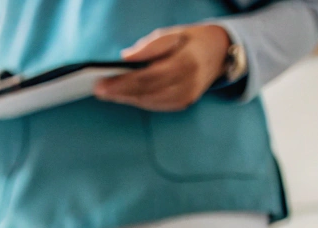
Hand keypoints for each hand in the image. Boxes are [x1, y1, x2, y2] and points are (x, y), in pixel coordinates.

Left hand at [94, 24, 231, 111]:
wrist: (218, 53)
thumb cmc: (192, 40)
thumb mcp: (173, 33)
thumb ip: (149, 46)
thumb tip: (125, 58)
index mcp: (186, 63)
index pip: (148, 77)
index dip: (123, 83)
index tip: (102, 83)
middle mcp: (188, 84)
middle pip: (146, 92)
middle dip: (119, 92)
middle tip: (98, 90)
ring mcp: (186, 97)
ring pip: (148, 101)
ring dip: (125, 97)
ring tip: (106, 92)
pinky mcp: (183, 104)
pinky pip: (155, 104)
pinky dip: (137, 100)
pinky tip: (124, 95)